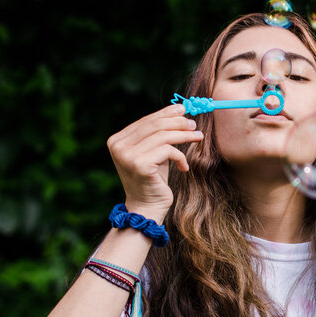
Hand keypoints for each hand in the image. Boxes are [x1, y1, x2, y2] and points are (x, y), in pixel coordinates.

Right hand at [107, 104, 203, 219]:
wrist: (146, 207)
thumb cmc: (153, 179)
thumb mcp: (154, 152)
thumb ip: (159, 133)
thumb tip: (179, 108)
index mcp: (117, 140)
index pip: (146, 120)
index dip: (167, 113)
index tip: (184, 110)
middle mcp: (118, 146)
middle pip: (155, 125)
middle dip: (178, 123)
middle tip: (194, 126)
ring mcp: (127, 155)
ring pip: (163, 136)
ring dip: (185, 136)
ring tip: (198, 138)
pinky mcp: (140, 165)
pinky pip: (168, 150)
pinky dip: (180, 156)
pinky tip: (184, 167)